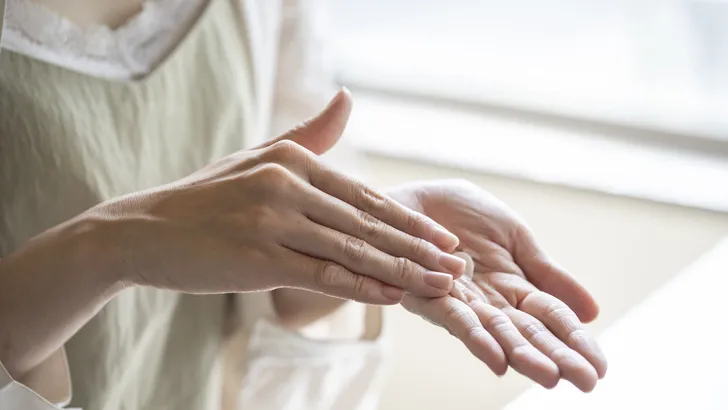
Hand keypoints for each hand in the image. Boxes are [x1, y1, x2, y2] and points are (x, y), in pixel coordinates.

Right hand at [100, 90, 464, 303]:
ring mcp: (272, 220)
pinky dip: (361, 285)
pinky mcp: (258, 257)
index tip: (443, 239)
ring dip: (402, 270)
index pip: (364, 196)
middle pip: (367, 222)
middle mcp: (287, 184)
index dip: (408, 220)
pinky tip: (392, 295)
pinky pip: (321, 273)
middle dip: (419, 247)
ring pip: (352, 249)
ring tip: (440, 285)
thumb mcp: (258, 157)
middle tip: (458, 264)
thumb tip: (347, 99)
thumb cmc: (206, 199)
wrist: (144, 231)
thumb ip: (308, 135)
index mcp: (292, 160)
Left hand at [391, 180, 606, 390]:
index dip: (574, 340)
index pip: (550, 317)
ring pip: (495, 333)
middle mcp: (488, 301)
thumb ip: (547, 273)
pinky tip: (498, 359)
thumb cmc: (461, 215)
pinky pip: (453, 318)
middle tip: (587, 381)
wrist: (415, 198)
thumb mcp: (516, 238)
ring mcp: (459, 300)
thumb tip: (591, 312)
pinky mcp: (427, 293)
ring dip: (522, 354)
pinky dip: (476, 338)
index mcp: (513, 285)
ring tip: (550, 375)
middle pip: (527, 332)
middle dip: (557, 356)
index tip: (601, 367)